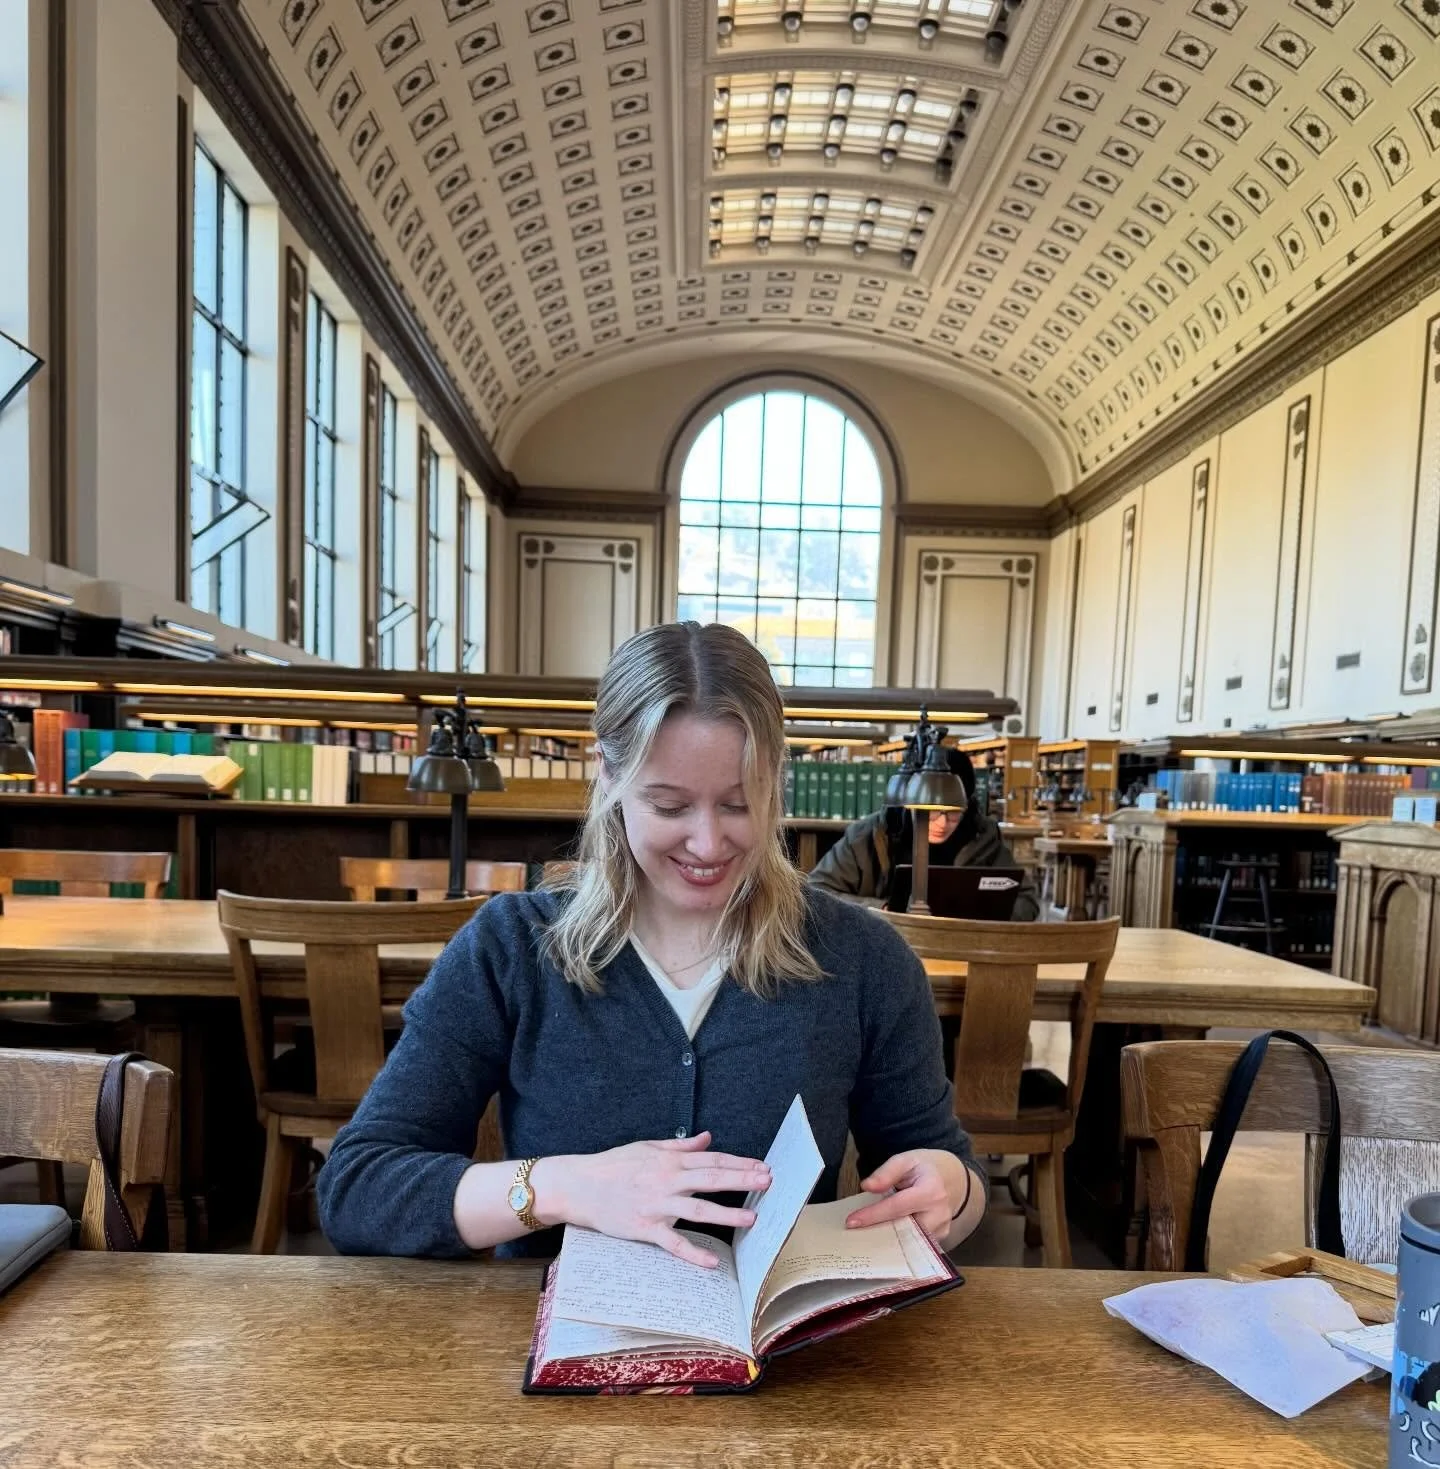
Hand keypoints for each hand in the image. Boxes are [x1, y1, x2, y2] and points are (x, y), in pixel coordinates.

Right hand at [538, 1132, 769, 1268]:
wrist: (579, 1185)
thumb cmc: (613, 1165)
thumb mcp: (647, 1147)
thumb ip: (680, 1146)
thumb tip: (708, 1138)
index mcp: (669, 1161)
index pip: (712, 1159)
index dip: (739, 1163)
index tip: (762, 1167)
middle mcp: (666, 1181)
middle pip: (711, 1178)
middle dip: (742, 1180)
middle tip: (768, 1183)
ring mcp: (657, 1206)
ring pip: (697, 1209)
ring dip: (726, 1213)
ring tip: (752, 1218)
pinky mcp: (645, 1229)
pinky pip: (673, 1243)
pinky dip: (693, 1253)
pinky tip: (713, 1261)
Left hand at [844, 1148, 969, 1237]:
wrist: (952, 1178)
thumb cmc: (925, 1168)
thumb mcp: (906, 1160)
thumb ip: (886, 1173)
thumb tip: (867, 1187)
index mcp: (931, 1190)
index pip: (897, 1207)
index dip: (873, 1215)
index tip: (851, 1222)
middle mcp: (939, 1213)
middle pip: (903, 1229)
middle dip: (879, 1232)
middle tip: (855, 1234)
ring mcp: (942, 1229)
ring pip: (909, 1241)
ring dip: (888, 1240)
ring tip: (866, 1236)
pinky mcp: (940, 1238)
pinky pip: (916, 1245)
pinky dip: (899, 1242)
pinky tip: (885, 1238)